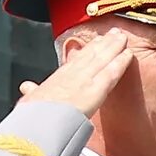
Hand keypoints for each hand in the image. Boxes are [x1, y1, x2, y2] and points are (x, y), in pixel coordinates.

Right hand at [19, 35, 135, 120]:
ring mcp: (84, 80)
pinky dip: (120, 62)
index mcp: (58, 77)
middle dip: (104, 42)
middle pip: (91, 54)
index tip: (97, 41)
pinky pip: (111, 73)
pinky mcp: (95, 89)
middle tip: (115, 32)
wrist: (37, 123)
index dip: (88, 49)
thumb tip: (26, 87)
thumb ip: (32, 92)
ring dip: (114, 46)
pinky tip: (129, 54)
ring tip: (123, 36)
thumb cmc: (32, 115)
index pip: (77, 59)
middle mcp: (72, 74)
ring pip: (102, 58)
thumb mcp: (29, 100)